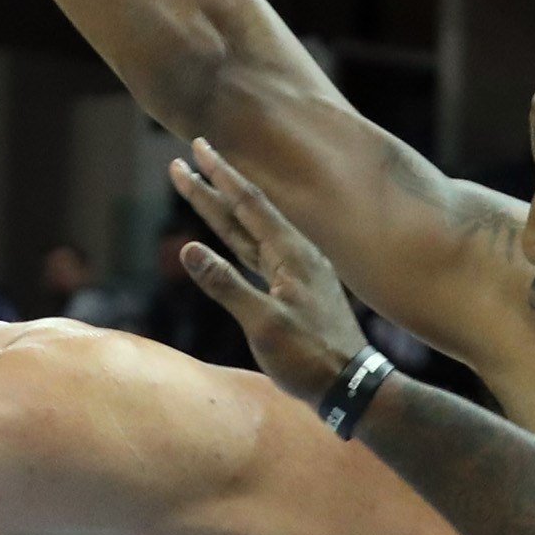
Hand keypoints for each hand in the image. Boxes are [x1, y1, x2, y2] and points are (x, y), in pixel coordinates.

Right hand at [169, 140, 367, 408]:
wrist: (350, 386)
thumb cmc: (310, 357)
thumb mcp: (264, 323)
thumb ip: (226, 285)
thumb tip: (189, 249)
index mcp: (291, 254)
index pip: (249, 204)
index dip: (221, 176)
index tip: (197, 148)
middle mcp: (294, 255)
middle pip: (244, 212)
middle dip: (212, 184)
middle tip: (184, 157)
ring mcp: (294, 272)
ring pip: (248, 232)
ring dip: (221, 209)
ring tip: (197, 186)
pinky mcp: (292, 291)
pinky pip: (256, 253)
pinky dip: (235, 238)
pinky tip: (227, 234)